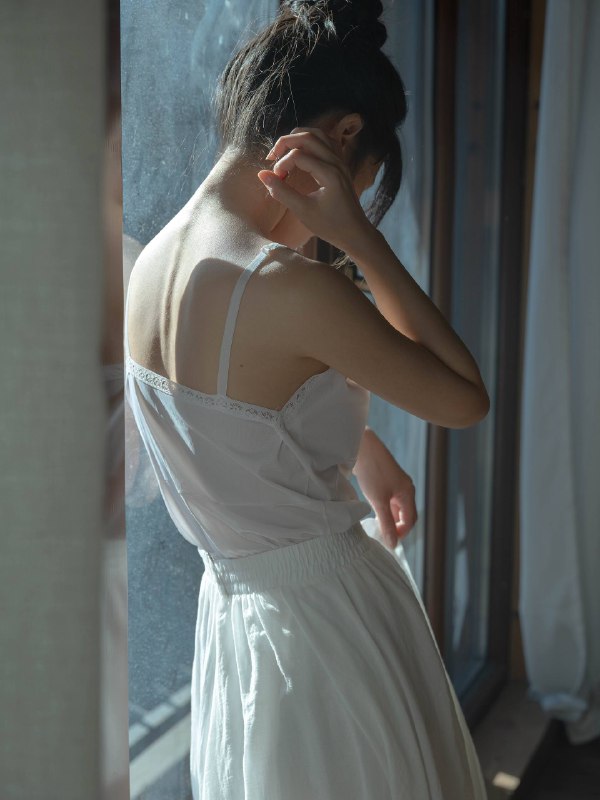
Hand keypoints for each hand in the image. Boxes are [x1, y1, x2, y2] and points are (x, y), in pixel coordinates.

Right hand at [257, 127, 374, 253]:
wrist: (355, 232)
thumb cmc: (330, 226)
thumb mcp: (303, 211)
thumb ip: (281, 192)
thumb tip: (262, 175)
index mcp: (329, 173)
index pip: (298, 155)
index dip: (282, 164)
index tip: (277, 180)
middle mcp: (336, 162)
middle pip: (308, 137)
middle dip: (286, 143)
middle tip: (272, 157)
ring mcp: (341, 161)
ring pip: (318, 135)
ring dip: (298, 138)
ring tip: (284, 151)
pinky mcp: (341, 164)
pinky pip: (327, 142)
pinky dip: (312, 141)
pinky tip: (302, 152)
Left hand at [352, 429, 417, 548]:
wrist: (362, 447)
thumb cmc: (372, 472)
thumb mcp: (378, 500)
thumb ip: (386, 523)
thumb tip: (393, 544)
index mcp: (408, 493)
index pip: (410, 521)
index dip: (400, 533)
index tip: (386, 540)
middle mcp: (405, 488)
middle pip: (405, 514)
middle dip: (396, 526)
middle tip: (381, 534)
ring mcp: (396, 483)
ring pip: (395, 507)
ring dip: (388, 517)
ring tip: (375, 524)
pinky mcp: (386, 480)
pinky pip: (388, 499)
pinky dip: (383, 508)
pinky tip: (372, 511)